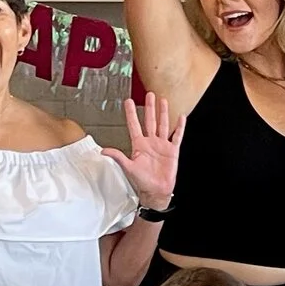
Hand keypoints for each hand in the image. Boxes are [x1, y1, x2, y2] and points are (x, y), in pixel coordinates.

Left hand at [103, 92, 181, 206]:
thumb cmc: (142, 181)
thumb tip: (103, 151)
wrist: (156, 191)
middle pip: (150, 121)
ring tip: (163, 100)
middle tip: (149, 94)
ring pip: (163, 125)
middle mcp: (151, 142)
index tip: (128, 102)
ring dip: (163, 113)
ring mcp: (162, 145)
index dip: (131, 113)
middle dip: (149, 107)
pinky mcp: (172, 150)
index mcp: (139, 145)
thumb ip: (118, 157)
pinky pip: (177, 136)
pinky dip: (180, 127)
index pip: (134, 125)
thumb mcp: (128, 167)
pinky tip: (181, 117)